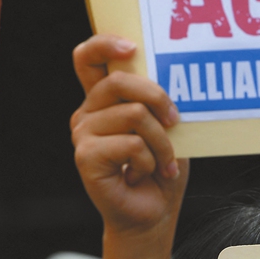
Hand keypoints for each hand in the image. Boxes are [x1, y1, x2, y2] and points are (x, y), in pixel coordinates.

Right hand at [70, 34, 187, 236]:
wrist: (153, 214)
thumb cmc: (161, 169)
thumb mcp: (167, 129)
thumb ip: (158, 102)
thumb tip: (170, 76)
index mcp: (103, 101)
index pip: (88, 58)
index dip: (104, 44)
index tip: (132, 46)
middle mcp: (88, 113)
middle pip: (121, 81)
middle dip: (159, 99)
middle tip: (176, 123)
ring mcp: (83, 134)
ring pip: (135, 116)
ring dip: (162, 143)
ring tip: (162, 163)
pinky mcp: (85, 156)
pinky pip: (132, 144)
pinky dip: (151, 161)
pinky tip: (144, 175)